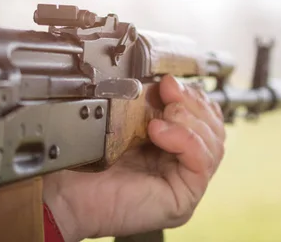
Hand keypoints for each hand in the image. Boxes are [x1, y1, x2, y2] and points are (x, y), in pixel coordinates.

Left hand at [42, 75, 225, 240]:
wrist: (67, 190)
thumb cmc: (90, 159)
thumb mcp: (128, 120)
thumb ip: (152, 104)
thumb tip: (171, 83)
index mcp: (174, 144)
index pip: (204, 115)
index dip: (193, 95)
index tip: (169, 82)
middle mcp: (183, 164)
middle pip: (214, 127)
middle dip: (193, 103)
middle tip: (168, 92)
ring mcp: (186, 182)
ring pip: (213, 143)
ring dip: (188, 120)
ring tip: (159, 116)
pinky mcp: (184, 198)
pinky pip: (202, 162)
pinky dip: (184, 139)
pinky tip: (158, 131)